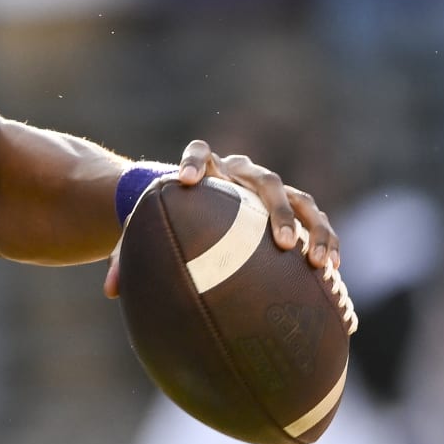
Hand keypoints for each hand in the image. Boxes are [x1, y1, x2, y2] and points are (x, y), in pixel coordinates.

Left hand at [103, 140, 341, 298]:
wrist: (201, 211)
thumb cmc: (172, 224)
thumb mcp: (150, 237)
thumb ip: (128, 258)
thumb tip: (110, 292)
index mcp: (205, 170)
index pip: (198, 151)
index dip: (192, 161)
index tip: (185, 180)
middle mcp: (243, 175)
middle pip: (264, 181)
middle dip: (277, 210)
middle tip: (282, 242)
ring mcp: (273, 192)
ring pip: (301, 201)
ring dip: (312, 230)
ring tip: (316, 263)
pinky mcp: (295, 213)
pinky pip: (319, 226)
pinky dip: (328, 245)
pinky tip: (333, 275)